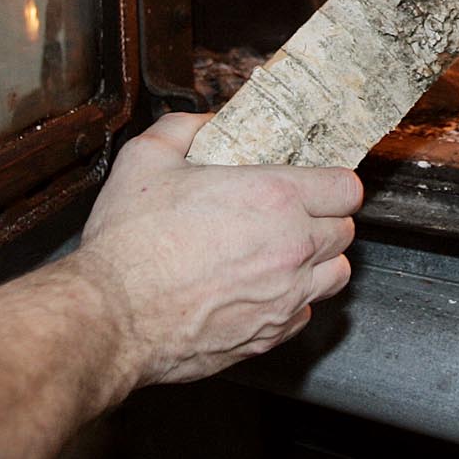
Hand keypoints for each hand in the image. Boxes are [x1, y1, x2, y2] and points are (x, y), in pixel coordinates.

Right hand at [68, 112, 360, 387]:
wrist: (112, 316)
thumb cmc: (130, 243)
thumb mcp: (146, 159)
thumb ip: (183, 129)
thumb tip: (203, 122)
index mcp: (274, 198)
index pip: (346, 189)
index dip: (334, 184)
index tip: (319, 185)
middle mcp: (292, 248)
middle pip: (345, 232)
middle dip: (325, 220)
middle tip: (295, 217)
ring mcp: (285, 297)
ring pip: (335, 276)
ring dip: (319, 263)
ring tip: (287, 255)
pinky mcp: (269, 336)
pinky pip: (304, 315)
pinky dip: (292, 302)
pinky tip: (261, 290)